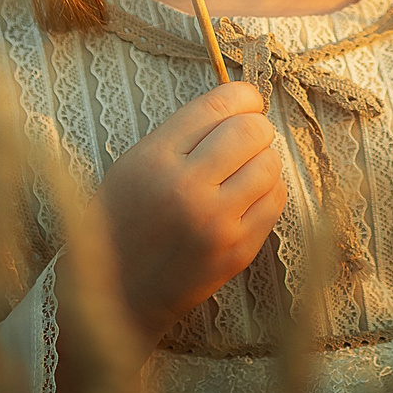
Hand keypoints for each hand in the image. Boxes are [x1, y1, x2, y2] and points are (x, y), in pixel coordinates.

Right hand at [95, 81, 285, 338]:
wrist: (117, 295)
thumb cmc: (122, 223)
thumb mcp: (133, 165)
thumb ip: (181, 135)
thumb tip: (239, 106)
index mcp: (155, 159)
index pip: (217, 106)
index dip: (242, 96)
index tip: (246, 101)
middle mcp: (186, 188)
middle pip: (252, 131)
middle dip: (255, 127)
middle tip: (246, 138)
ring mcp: (215, 223)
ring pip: (270, 164)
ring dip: (263, 160)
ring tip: (243, 171)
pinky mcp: (237, 251)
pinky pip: (276, 201)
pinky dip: (268, 190)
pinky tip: (247, 196)